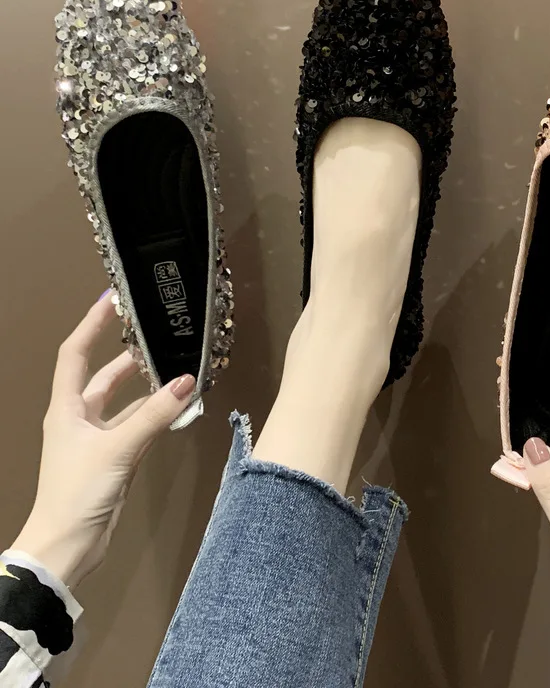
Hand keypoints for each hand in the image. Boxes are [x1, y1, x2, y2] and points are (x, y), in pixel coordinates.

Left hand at [12, 293, 195, 587]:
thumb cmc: (78, 491)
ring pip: (126, 403)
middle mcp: (79, 417)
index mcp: (66, 408)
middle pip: (104, 376)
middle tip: (159, 337)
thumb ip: (154, 415)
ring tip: (179, 371)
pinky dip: (157, 417)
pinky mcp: (114, 458)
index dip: (91, 325)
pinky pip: (139, 427)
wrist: (68, 546)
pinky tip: (179, 409)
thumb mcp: (117, 449)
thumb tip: (187, 382)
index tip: (113, 300)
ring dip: (149, 389)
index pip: (75, 353)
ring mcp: (97, 439)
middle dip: (130, 357)